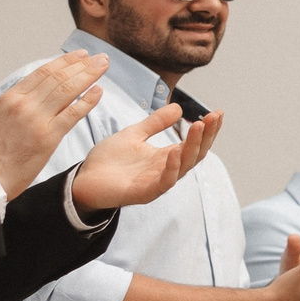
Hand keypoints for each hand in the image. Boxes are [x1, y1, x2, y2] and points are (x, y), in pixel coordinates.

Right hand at [0, 52, 108, 196]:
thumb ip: (17, 103)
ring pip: (68, 90)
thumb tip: (36, 92)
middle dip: (82, 65)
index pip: (43, 72)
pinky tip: (99, 90)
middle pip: (58, 77)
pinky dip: (88, 100)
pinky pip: (73, 113)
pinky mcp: (49, 137)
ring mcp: (37, 119)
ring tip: (104, 66)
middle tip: (100, 57)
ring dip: (89, 75)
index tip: (80, 55)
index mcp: (10, 98)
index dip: (64, 62)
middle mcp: (24, 104)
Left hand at [72, 106, 223, 213]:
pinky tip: (175, 152)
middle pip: (195, 154)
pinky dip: (172, 168)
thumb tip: (179, 107)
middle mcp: (166, 170)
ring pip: (184, 166)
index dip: (207, 129)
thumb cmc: (107, 161)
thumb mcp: (133, 135)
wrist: (82, 180)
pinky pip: (164, 182)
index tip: (217, 112)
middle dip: (206, 136)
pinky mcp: (144, 193)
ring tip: (198, 126)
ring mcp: (157, 182)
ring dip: (193, 147)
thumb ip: (155, 123)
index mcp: (166, 157)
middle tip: (212, 117)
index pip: (194, 143)